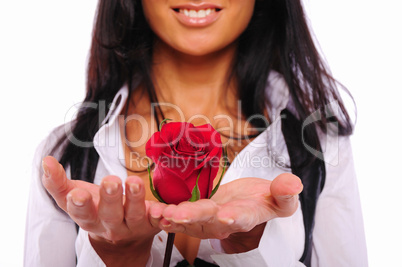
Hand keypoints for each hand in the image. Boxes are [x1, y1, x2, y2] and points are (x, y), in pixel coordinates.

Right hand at [41, 156, 163, 265]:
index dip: (78, 205)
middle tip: (110, 181)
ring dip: (134, 199)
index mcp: (90, 219)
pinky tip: (161, 208)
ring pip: (134, 214)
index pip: (81, 214)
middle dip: (109, 198)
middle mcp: (111, 225)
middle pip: (110, 214)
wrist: (123, 236)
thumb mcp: (74, 197)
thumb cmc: (97, 209)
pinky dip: (161, 215)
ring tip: (133, 182)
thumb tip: (45, 161)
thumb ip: (57, 183)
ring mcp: (133, 226)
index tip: (77, 194)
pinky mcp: (152, 222)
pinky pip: (158, 220)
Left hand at [154, 173, 301, 252]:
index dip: (234, 218)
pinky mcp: (195, 214)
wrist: (250, 203)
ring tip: (158, 213)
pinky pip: (178, 215)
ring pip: (189, 221)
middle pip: (209, 220)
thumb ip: (285, 192)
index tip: (226, 217)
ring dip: (172, 218)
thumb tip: (293, 183)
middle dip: (194, 217)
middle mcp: (224, 221)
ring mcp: (207, 220)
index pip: (241, 218)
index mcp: (246, 215)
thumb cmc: (265, 199)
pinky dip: (164, 213)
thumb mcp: (281, 197)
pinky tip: (151, 209)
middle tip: (178, 215)